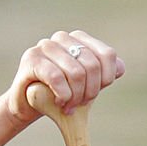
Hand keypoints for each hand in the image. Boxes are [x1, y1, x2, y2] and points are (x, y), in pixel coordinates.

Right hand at [7, 30, 124, 123]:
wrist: (26, 106)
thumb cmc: (57, 95)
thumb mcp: (84, 87)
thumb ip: (103, 77)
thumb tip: (119, 69)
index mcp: (79, 39)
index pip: (107, 55)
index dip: (105, 79)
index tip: (93, 96)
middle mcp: (63, 38)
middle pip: (92, 65)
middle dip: (89, 92)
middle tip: (79, 105)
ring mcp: (46, 46)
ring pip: (76, 73)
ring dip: (75, 97)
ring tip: (68, 107)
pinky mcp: (31, 59)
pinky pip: (57, 77)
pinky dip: (62, 94)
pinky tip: (58, 102)